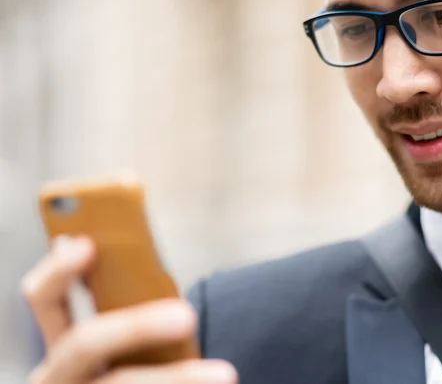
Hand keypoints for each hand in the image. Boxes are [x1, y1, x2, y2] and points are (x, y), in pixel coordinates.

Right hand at [21, 236, 237, 383]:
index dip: (59, 271)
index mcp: (59, 344)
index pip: (44, 299)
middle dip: (135, 327)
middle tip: (188, 316)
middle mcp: (55, 376)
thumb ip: (126, 308)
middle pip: (81, 345)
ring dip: (176, 379)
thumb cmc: (133, 368)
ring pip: (120, 383)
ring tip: (225, 374)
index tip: (86, 244)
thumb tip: (146, 262)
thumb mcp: (121, 344)